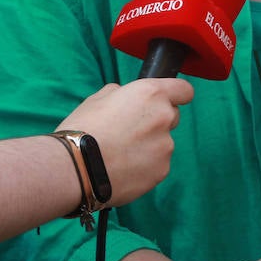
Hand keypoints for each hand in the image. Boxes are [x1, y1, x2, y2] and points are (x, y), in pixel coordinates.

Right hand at [58, 79, 193, 206]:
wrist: (75, 168)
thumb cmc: (83, 128)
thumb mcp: (99, 98)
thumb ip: (122, 93)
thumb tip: (126, 96)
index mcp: (151, 94)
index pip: (184, 89)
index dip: (176, 94)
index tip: (169, 100)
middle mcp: (164, 118)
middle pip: (172, 116)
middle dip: (157, 121)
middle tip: (131, 131)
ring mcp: (165, 146)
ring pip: (163, 143)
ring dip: (149, 146)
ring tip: (121, 154)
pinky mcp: (162, 171)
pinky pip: (157, 165)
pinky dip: (145, 166)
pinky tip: (123, 169)